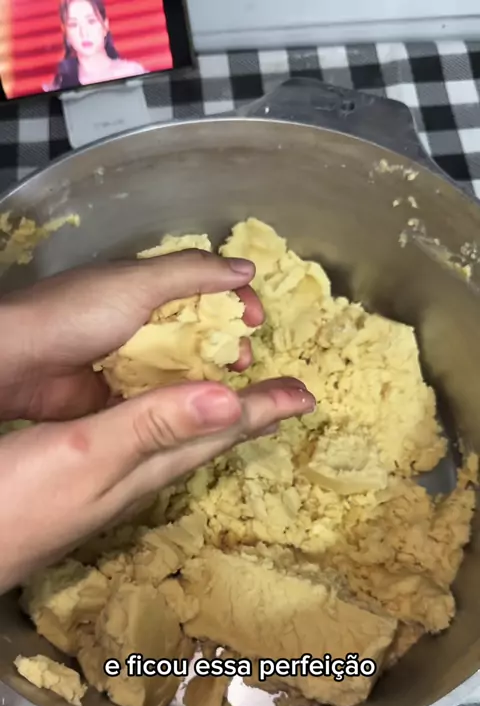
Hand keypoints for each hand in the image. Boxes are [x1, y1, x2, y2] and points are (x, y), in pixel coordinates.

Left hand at [0, 250, 262, 421]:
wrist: (21, 363)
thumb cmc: (78, 314)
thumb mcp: (137, 284)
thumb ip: (192, 274)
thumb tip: (247, 269)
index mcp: (147, 287)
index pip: (205, 289)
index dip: (235, 301)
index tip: (257, 321)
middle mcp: (144, 321)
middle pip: (201, 331)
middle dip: (228, 343)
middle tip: (241, 361)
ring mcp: (134, 359)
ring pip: (185, 366)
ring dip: (210, 375)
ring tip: (230, 387)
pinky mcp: (123, 394)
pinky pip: (164, 395)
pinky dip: (184, 400)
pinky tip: (202, 409)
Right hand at [0, 251, 315, 590]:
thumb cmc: (14, 501)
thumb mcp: (86, 454)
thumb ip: (150, 425)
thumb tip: (227, 401)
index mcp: (145, 465)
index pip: (217, 433)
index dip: (262, 411)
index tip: (306, 396)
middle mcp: (137, 477)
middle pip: (204, 442)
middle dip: (246, 416)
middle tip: (284, 396)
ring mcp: (109, 483)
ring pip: (176, 445)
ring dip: (210, 420)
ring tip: (237, 403)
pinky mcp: (82, 480)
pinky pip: (145, 445)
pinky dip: (166, 424)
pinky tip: (158, 422)